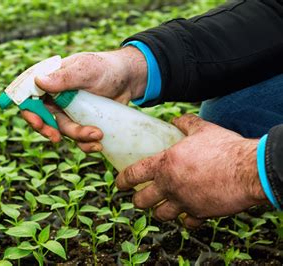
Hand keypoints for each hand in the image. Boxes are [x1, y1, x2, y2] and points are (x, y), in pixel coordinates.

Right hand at [21, 47, 147, 151]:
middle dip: (49, 130)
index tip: (37, 123)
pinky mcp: (82, 122)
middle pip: (43, 119)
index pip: (30, 97)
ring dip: (78, 136)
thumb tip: (38, 80)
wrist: (130, 79)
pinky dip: (86, 144)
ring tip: (98, 134)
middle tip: (56, 138)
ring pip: (64, 130)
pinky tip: (99, 144)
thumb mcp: (85, 70)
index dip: (29, 111)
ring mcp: (69, 111)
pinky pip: (78, 138)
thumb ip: (63, 77)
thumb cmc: (106, 68)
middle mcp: (56, 97)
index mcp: (51, 81)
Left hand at [115, 114, 268, 227]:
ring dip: (159, 210)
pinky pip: (187, 221)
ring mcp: (183, 202)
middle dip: (138, 200)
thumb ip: (186, 123)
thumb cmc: (225, 148)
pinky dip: (186, 218)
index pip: (133, 174)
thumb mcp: (203, 129)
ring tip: (162, 206)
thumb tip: (177, 119)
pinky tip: (188, 212)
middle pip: (142, 201)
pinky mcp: (200, 213)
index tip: (119, 184)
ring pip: (161, 214)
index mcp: (165, 164)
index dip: (122, 181)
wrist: (248, 170)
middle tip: (140, 197)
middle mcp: (169, 185)